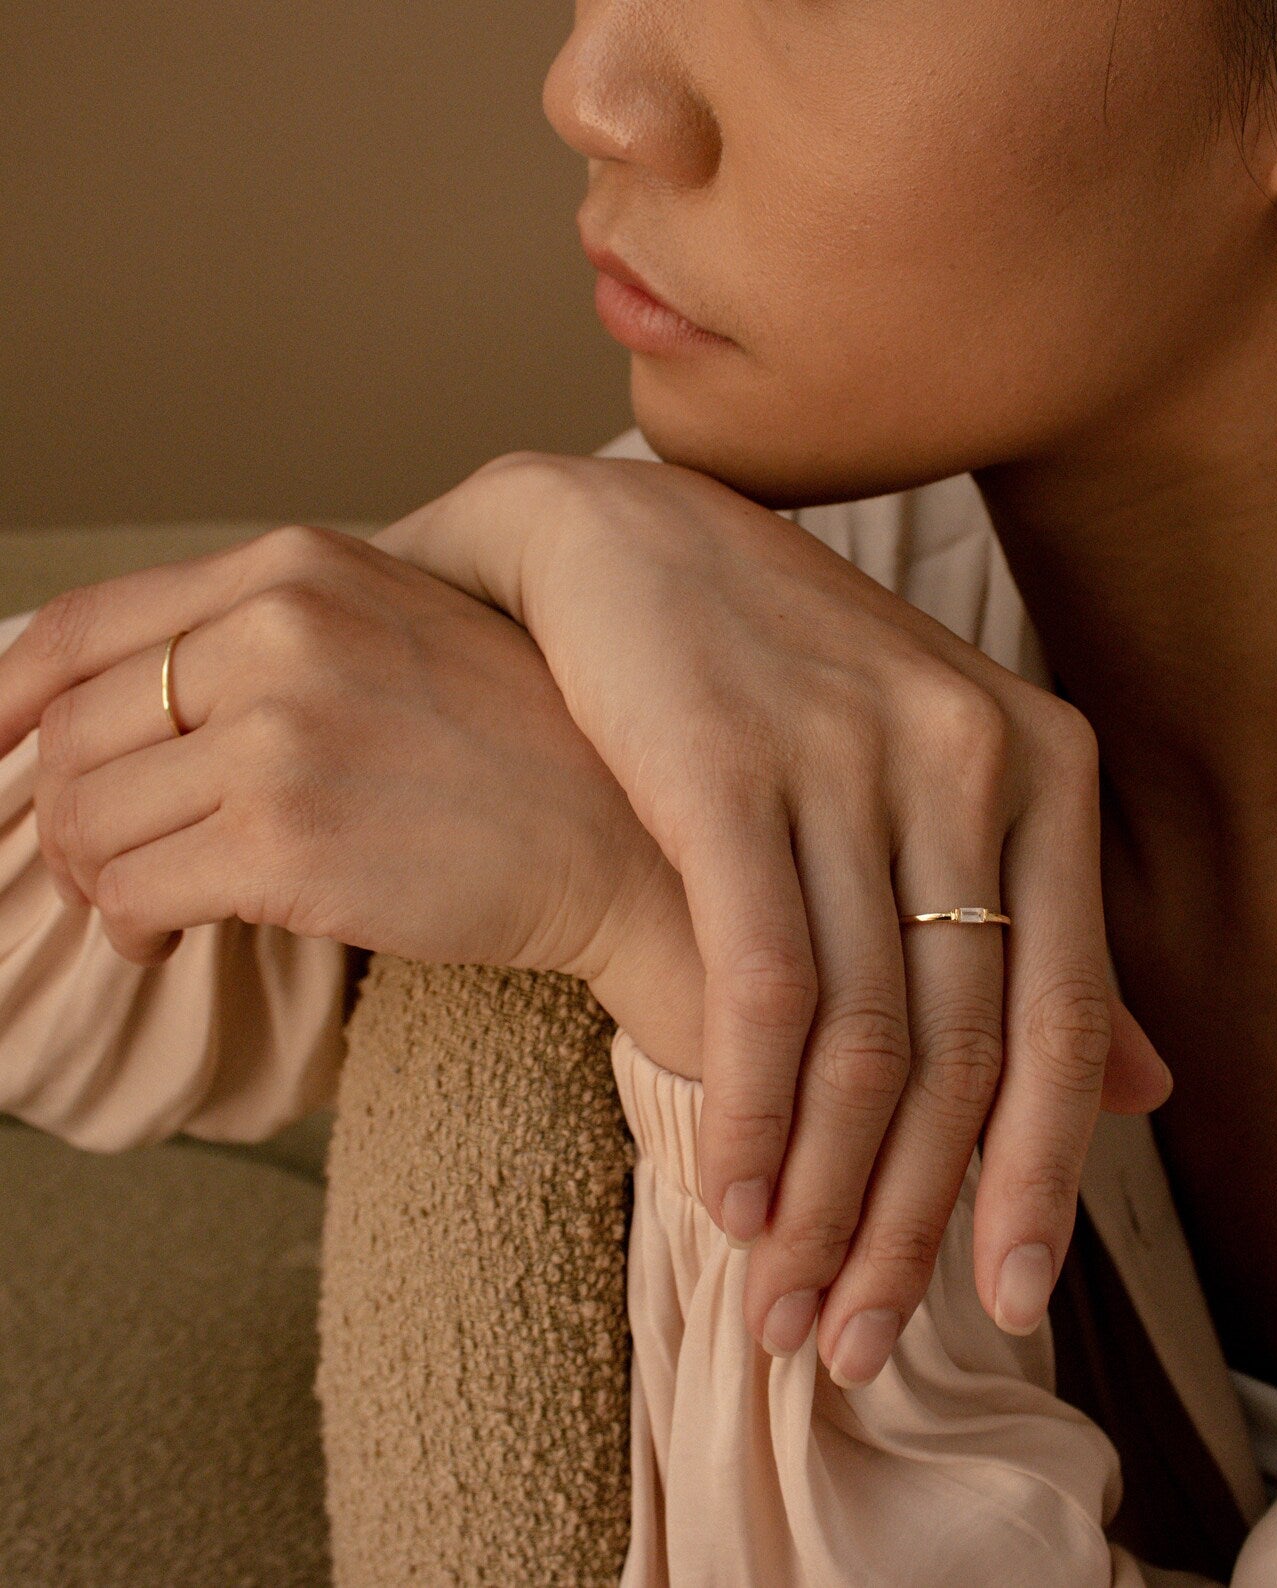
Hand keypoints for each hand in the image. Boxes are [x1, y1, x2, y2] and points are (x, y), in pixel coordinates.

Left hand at [0, 524, 676, 989]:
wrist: (622, 841)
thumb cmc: (520, 751)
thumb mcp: (398, 637)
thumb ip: (271, 636)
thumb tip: (126, 695)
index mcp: (300, 568)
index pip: (86, 626)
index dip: (6, 698)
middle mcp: (278, 631)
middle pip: (76, 733)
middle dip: (76, 814)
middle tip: (116, 862)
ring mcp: (280, 734)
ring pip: (88, 818)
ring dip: (100, 876)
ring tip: (148, 902)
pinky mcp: (286, 843)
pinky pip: (134, 892)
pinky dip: (132, 926)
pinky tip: (173, 936)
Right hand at [373, 450, 1173, 1384]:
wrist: (611, 550)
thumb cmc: (769, 682)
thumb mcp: (928, 783)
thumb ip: (1037, 927)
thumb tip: (1151, 1085)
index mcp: (1040, 761)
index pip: (1063, 1017)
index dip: (1039, 1179)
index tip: (1005, 1301)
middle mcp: (970, 754)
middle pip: (971, 1048)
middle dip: (923, 1222)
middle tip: (869, 1343)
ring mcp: (855, 758)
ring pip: (873, 1039)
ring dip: (836, 1200)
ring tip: (792, 1306)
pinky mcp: (732, 771)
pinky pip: (769, 989)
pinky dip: (760, 1116)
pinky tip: (735, 1200)